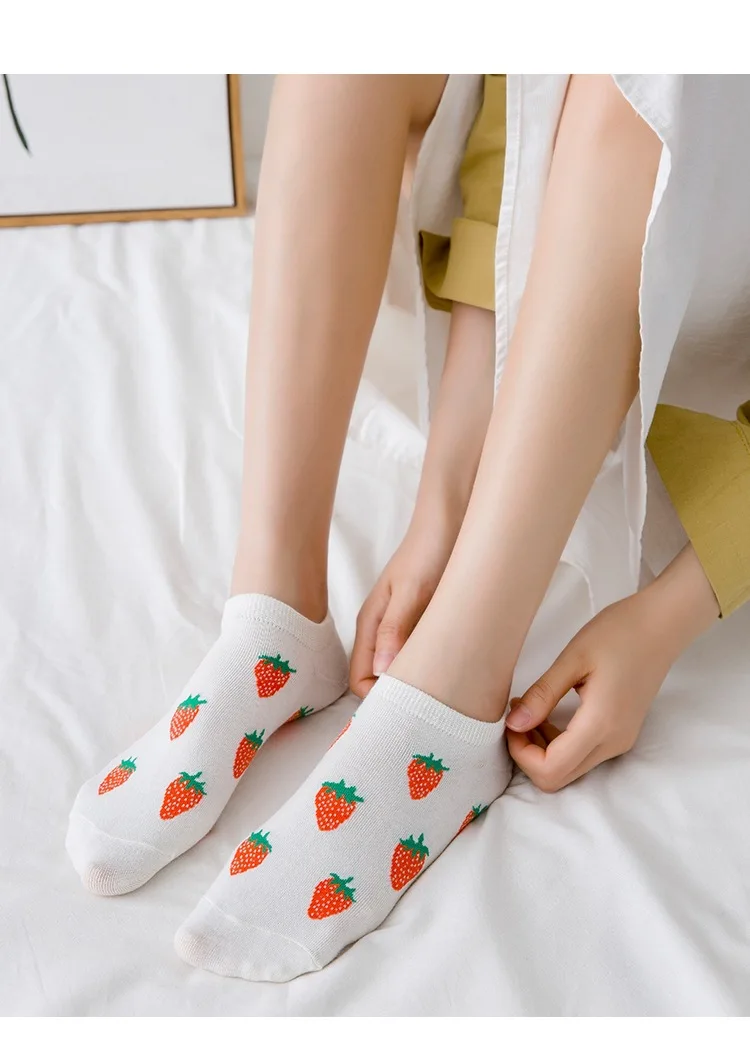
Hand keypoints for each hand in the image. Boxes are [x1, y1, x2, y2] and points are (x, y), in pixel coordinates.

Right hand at [349, 518, 455, 697]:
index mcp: (371, 625)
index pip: (360, 681)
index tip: (406, 710)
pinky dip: (431, 669)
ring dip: (416, 685)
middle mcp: (382, 631)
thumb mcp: (412, 590)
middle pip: (379, 680)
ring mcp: (402, 628)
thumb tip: (382, 670)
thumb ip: (395, 629)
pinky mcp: (423, 624)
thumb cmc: (429, 552)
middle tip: (430, 710)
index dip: (378, 700)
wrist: (452, 522)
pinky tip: (454, 673)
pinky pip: (420, 657)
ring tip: (444, 694)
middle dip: (398, 699)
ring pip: (400, 670)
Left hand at [506, 546, 718, 790]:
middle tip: (516, 716)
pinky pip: (582, 753)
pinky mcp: (621, 733)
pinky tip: (547, 711)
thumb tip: (512, 724)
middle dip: (527, 754)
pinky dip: (557, 742)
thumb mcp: (573, 659)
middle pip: (558, 777)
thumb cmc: (618, 633)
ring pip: (569, 768)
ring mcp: (620, 741)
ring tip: (529, 707)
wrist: (661, 625)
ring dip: (541, 747)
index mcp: (601, 725)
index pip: (551, 770)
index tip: (510, 722)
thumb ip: (542, 695)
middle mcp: (613, 742)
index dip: (521, 754)